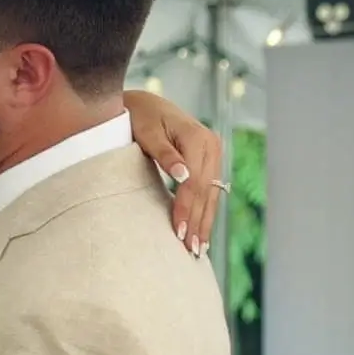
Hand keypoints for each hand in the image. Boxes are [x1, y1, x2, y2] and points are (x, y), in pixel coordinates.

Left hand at [124, 90, 226, 257]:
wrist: (145, 103)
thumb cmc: (140, 116)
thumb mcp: (147, 132)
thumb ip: (165, 154)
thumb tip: (182, 176)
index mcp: (198, 138)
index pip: (194, 182)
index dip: (186, 208)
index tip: (178, 232)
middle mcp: (211, 146)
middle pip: (206, 192)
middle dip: (199, 222)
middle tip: (191, 251)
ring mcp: (213, 154)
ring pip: (211, 194)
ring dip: (205, 222)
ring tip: (199, 249)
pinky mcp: (209, 161)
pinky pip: (209, 191)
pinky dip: (204, 211)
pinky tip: (201, 231)